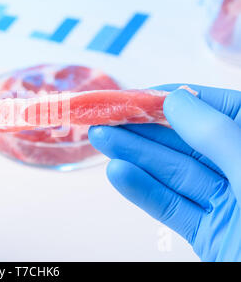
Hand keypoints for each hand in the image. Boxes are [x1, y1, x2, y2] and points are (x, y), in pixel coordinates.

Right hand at [88, 85, 240, 260]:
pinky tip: (119, 173)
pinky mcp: (209, 233)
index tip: (138, 95)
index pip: (221, 111)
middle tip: (107, 117)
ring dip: (134, 156)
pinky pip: (172, 207)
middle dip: (145, 128)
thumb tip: (178, 101)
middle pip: (189, 142)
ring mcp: (228, 205)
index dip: (177, 99)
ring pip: (174, 174)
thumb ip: (219, 136)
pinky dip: (143, 191)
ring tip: (101, 139)